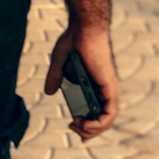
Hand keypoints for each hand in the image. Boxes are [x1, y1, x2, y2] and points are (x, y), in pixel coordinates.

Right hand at [45, 23, 118, 141]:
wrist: (84, 28)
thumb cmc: (74, 40)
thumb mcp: (60, 62)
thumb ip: (55, 77)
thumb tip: (48, 92)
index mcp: (93, 83)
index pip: (96, 109)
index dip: (88, 123)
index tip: (73, 125)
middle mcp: (103, 88)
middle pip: (102, 118)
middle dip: (89, 131)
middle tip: (73, 127)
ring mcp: (108, 89)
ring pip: (107, 120)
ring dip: (92, 130)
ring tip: (77, 127)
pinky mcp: (109, 88)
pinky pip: (109, 114)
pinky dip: (98, 124)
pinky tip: (84, 124)